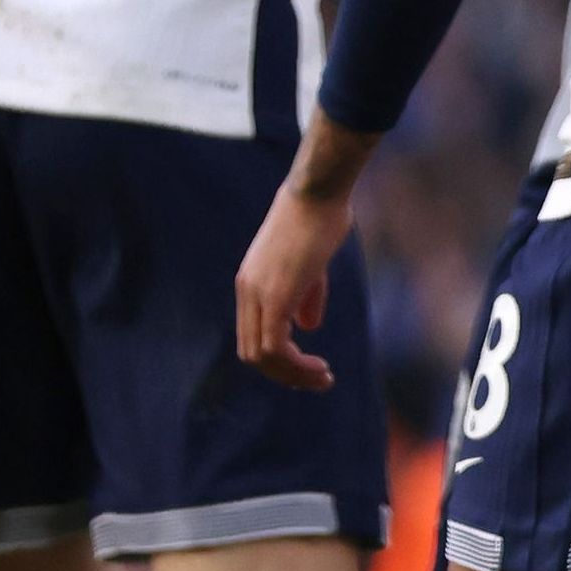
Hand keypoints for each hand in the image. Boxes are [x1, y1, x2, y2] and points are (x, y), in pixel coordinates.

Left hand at [235, 129, 367, 390]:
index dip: (279, 359)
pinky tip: (319, 366)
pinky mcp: (277, 294)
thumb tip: (308, 325)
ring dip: (293, 374)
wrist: (318, 191)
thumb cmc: (321, 217)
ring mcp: (258, 293)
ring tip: (323, 377)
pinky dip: (296, 364)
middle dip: (285, 374)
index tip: (310, 365)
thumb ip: (307, 295)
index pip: (253, 337)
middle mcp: (248, 291)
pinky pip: (277, 345)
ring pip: (262, 356)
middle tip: (318, 379)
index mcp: (252, 283)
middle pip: (252, 354)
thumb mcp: (312, 262)